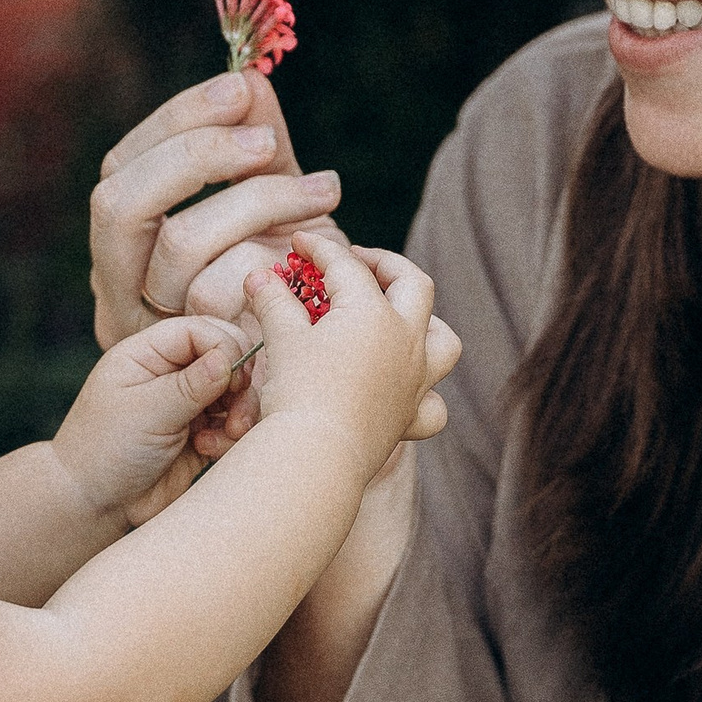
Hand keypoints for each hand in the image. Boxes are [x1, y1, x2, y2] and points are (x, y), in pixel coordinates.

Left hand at [46, 316, 254, 530]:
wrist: (94, 505)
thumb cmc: (105, 450)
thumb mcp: (146, 412)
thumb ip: (191, 384)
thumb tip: (231, 358)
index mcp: (147, 354)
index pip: (200, 330)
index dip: (225, 348)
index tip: (236, 379)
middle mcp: (169, 373)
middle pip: (225, 358)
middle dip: (239, 383)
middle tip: (236, 412)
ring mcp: (186, 404)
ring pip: (235, 394)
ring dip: (239, 413)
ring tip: (228, 434)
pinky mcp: (200, 435)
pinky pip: (232, 425)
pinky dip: (230, 437)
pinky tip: (208, 451)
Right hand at [91, 74, 346, 346]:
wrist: (319, 373)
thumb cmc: (288, 280)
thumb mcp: (271, 206)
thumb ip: (256, 149)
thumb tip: (251, 79)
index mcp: (125, 237)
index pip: (122, 167)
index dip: (177, 122)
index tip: (243, 92)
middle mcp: (117, 282)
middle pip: (121, 203)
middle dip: (198, 158)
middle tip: (271, 143)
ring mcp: (148, 327)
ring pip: (179, 245)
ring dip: (257, 203)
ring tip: (324, 189)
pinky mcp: (194, 361)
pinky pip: (224, 297)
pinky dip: (278, 259)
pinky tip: (324, 245)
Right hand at [247, 240, 458, 481]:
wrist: (316, 457)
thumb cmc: (298, 392)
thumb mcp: (281, 337)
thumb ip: (273, 300)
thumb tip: (258, 276)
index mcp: (374, 313)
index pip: (347, 267)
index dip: (320, 250)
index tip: (300, 244)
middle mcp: (406, 341)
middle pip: (413, 285)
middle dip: (386, 266)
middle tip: (357, 262)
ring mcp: (415, 380)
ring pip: (443, 339)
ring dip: (426, 322)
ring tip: (399, 317)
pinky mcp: (410, 417)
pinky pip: (435, 404)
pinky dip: (427, 393)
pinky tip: (405, 388)